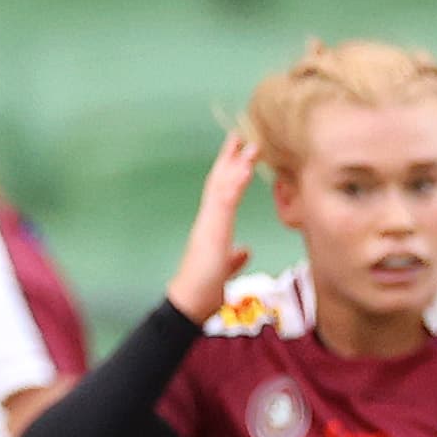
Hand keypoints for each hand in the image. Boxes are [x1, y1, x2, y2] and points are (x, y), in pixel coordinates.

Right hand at [166, 133, 260, 322]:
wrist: (187, 303)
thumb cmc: (203, 290)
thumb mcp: (224, 270)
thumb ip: (233, 258)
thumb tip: (244, 251)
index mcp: (211, 228)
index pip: (220, 194)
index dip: (229, 171)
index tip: (238, 152)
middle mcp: (207, 221)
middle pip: (218, 182)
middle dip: (229, 158)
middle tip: (239, 133)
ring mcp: (208, 224)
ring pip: (222, 186)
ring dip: (236, 164)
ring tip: (249, 143)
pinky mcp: (212, 230)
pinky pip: (225, 201)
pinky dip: (235, 182)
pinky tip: (245, 168)